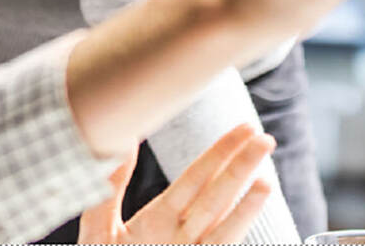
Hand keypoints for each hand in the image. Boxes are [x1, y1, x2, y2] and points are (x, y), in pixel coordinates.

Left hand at [78, 124, 272, 243]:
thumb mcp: (99, 229)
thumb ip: (111, 187)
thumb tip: (126, 139)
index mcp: (161, 220)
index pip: (196, 179)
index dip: (219, 154)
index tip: (244, 128)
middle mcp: (181, 240)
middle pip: (215, 198)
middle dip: (239, 169)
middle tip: (264, 138)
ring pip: (221, 231)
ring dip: (244, 210)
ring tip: (265, 181)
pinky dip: (232, 232)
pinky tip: (245, 222)